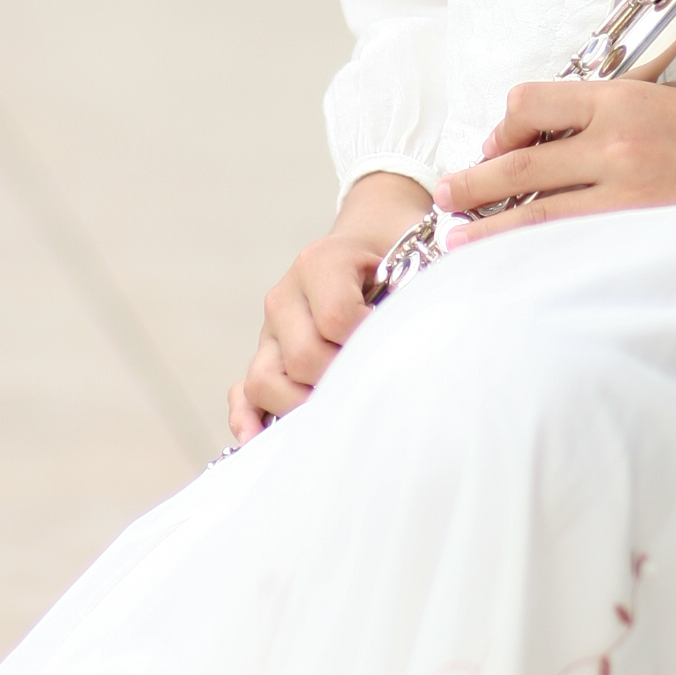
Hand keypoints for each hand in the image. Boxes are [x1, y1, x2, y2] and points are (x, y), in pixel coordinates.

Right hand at [228, 169, 431, 440]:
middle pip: (303, 358)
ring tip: (339, 412)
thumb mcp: (416, 249)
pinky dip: (249, 418)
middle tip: (376, 383)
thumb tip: (432, 337)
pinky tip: (261, 442)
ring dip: (300, 406)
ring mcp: (270, 329)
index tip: (398, 347)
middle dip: (341, 379)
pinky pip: (243, 392)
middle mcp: (286, 295)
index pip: (336, 319)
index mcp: (320, 262)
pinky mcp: (265, 355)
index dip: (369, 342)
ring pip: (264, 382)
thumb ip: (424, 282)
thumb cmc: (398, 248)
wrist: (372, 233)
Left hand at [432, 79, 675, 246]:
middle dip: (472, 185)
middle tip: (443, 200)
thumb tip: (560, 146)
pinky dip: (543, 257)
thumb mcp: (671, 100)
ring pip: (537, 214)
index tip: (493, 143)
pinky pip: (579, 248)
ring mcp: (633, 196)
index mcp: (623, 98)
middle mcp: (618, 143)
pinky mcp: (651, 236)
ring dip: (490, 229)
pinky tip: (522, 271)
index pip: (529, 103)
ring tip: (456, 244)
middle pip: (517, 164)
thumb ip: (614, 120)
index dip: (501, 124)